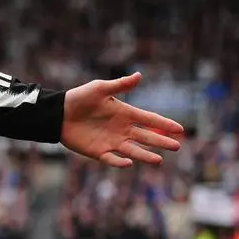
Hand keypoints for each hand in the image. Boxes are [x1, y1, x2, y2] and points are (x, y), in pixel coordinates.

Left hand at [62, 72, 183, 167]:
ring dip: (145, 155)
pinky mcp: (98, 151)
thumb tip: (139, 75)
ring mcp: (111, 141)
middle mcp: (122, 129)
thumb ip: (120, 85)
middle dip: (161, 141)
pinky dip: (119, 161)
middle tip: (176, 146)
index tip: (180, 129)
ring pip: (133, 150)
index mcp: (125, 113)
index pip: (149, 119)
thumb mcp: (100, 88)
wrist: (58, 112)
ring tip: (159, 160)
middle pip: (146, 137)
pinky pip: (112, 158)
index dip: (164, 124)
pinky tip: (128, 163)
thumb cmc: (79, 98)